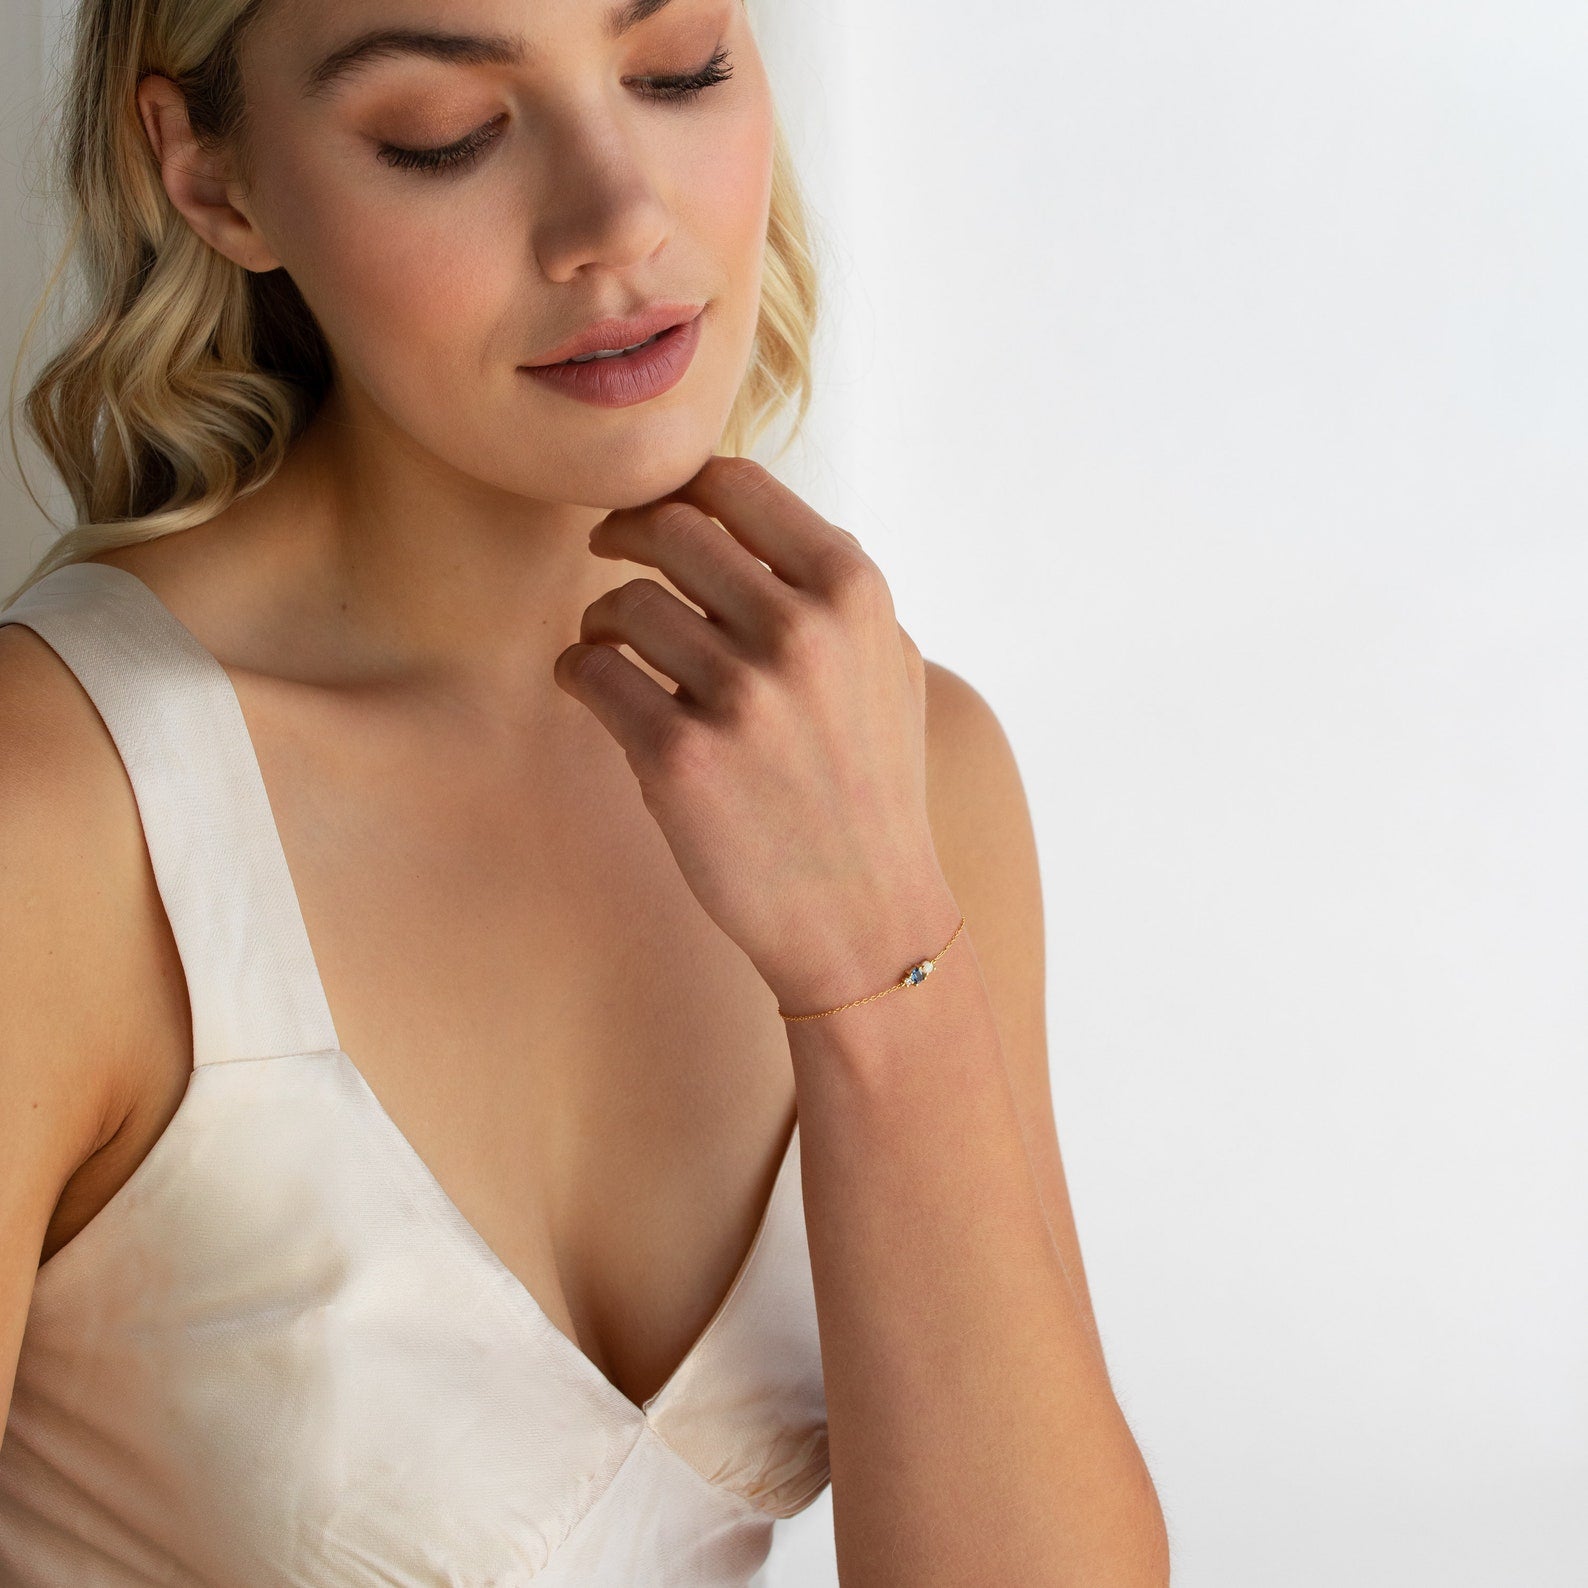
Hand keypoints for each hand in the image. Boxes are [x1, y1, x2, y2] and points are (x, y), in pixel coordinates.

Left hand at [552, 454, 954, 1012]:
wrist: (865, 914)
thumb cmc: (872, 787)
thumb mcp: (888, 666)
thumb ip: (831, 589)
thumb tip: (748, 521)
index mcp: (854, 594)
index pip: (739, 487)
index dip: (681, 486)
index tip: (658, 508)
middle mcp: (800, 633)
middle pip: (669, 530)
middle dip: (624, 532)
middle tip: (608, 551)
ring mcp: (740, 697)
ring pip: (623, 604)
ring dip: (600, 617)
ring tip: (609, 643)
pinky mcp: (680, 759)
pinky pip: (592, 673)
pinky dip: (578, 672)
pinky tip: (591, 685)